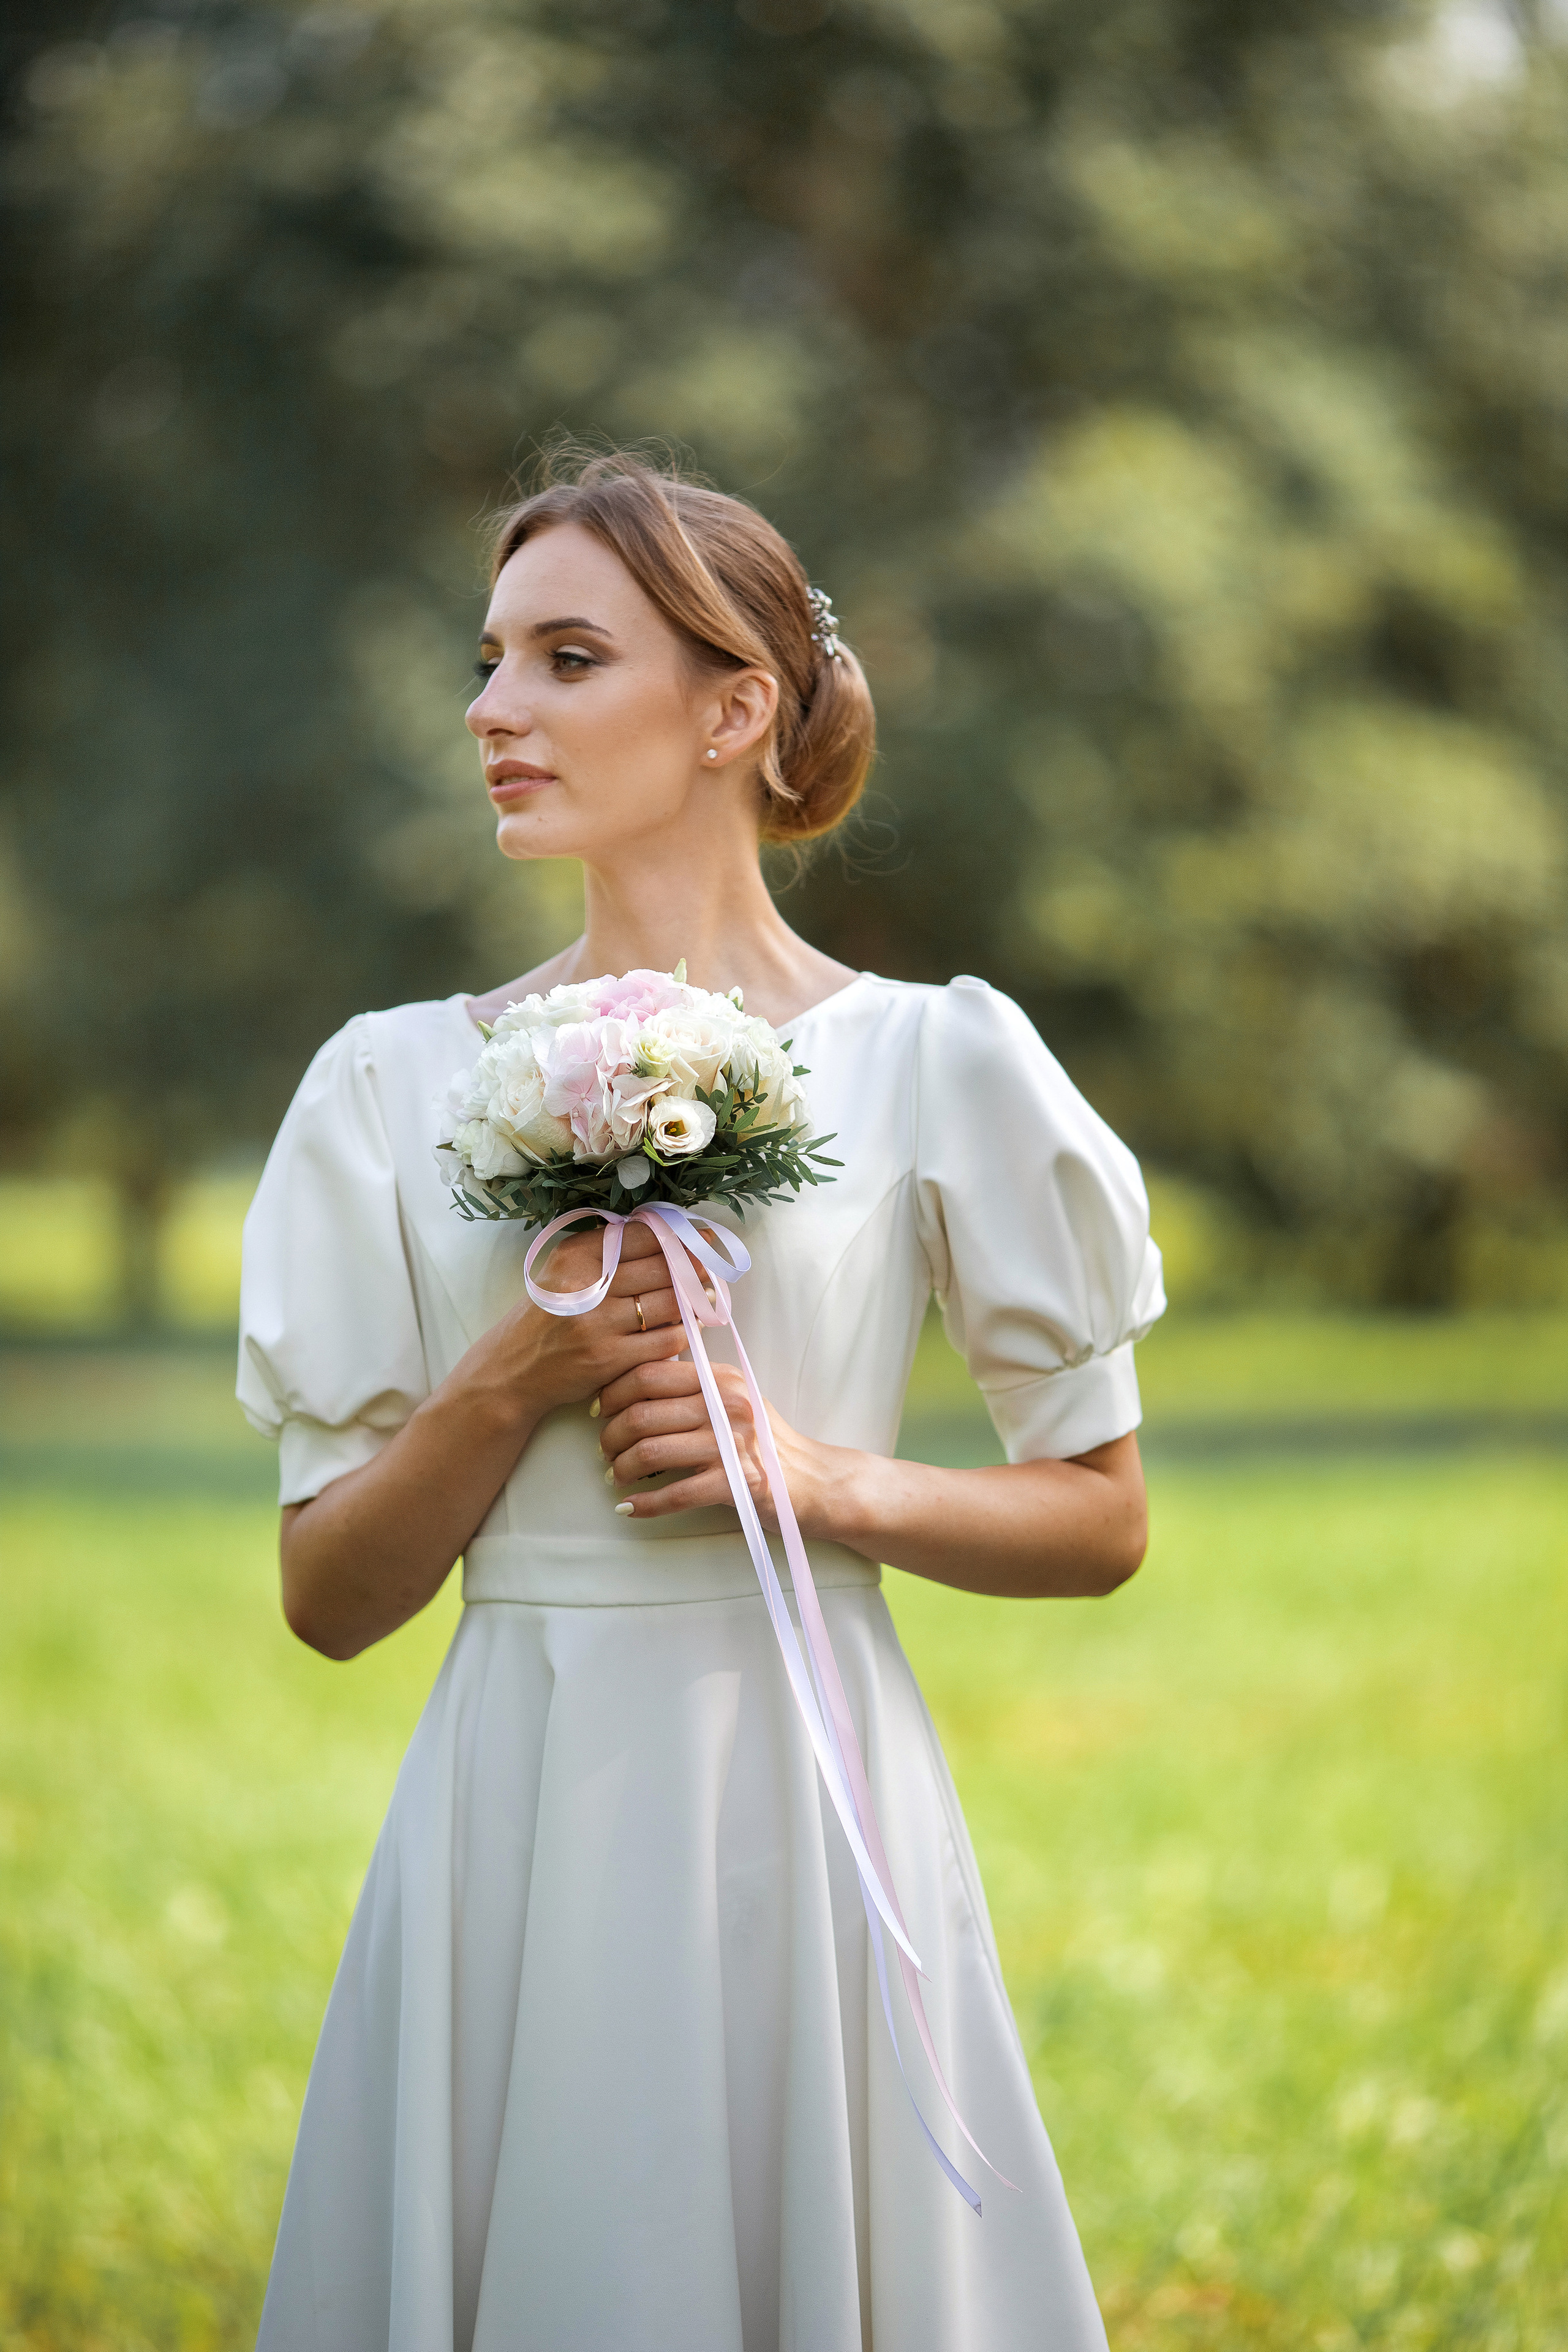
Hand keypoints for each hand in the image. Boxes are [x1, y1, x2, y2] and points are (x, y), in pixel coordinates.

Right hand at [476, 1220, 689, 1421]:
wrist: (513, 1369)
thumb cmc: (547, 1317)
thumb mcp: (564, 1271)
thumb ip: (606, 1251)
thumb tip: (664, 1236)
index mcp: (576, 1255)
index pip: (643, 1235)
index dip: (680, 1237)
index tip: (703, 1238)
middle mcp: (586, 1285)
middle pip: (662, 1267)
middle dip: (694, 1267)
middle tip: (712, 1268)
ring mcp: (597, 1324)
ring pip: (668, 1303)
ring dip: (694, 1300)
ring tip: (706, 1295)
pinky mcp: (608, 1358)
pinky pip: (664, 1340)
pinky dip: (682, 1332)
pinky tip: (686, 1327)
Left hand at [595, 1353, 847, 1530]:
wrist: (815, 1481)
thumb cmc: (765, 1443)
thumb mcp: (734, 1401)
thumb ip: (694, 1388)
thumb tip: (634, 1385)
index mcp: (721, 1378)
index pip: (650, 1373)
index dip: (613, 1393)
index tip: (601, 1412)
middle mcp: (726, 1405)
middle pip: (642, 1412)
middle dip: (611, 1435)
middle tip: (605, 1450)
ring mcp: (732, 1444)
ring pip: (652, 1451)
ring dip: (621, 1468)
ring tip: (615, 1476)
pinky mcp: (738, 1483)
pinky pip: (676, 1493)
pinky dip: (645, 1503)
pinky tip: (629, 1508)